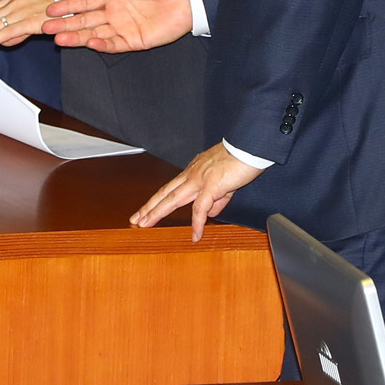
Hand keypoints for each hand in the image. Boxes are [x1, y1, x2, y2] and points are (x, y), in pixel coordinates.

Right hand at [42, 0, 191, 53]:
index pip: (84, 2)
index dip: (68, 5)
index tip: (50, 9)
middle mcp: (114, 13)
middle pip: (84, 20)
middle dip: (64, 24)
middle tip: (45, 27)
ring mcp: (123, 28)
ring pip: (94, 34)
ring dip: (77, 36)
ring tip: (59, 38)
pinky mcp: (134, 41)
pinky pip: (114, 44)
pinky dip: (101, 44)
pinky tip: (89, 42)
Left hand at [130, 142, 263, 240]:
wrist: (250, 148)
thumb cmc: (240, 160)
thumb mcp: (225, 183)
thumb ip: (217, 199)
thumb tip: (210, 213)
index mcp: (193, 171)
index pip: (170, 188)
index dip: (157, 200)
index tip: (147, 209)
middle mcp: (192, 174)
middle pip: (164, 193)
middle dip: (148, 207)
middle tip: (135, 219)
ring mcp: (199, 179)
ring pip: (172, 199)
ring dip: (156, 213)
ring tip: (144, 224)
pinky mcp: (211, 185)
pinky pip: (200, 208)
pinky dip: (197, 223)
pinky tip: (195, 235)